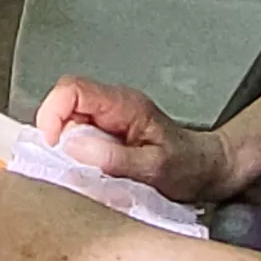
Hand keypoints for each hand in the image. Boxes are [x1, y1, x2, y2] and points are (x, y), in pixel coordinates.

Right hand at [34, 76, 226, 202]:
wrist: (208, 169)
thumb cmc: (188, 167)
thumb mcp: (155, 168)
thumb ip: (115, 158)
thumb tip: (73, 146)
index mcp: (124, 104)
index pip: (72, 89)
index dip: (52, 113)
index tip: (53, 145)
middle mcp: (113, 105)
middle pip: (64, 104)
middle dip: (57, 135)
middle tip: (72, 165)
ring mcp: (108, 118)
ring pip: (68, 121)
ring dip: (66, 148)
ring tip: (88, 171)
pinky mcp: (107, 133)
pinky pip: (78, 137)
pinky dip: (76, 155)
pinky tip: (94, 171)